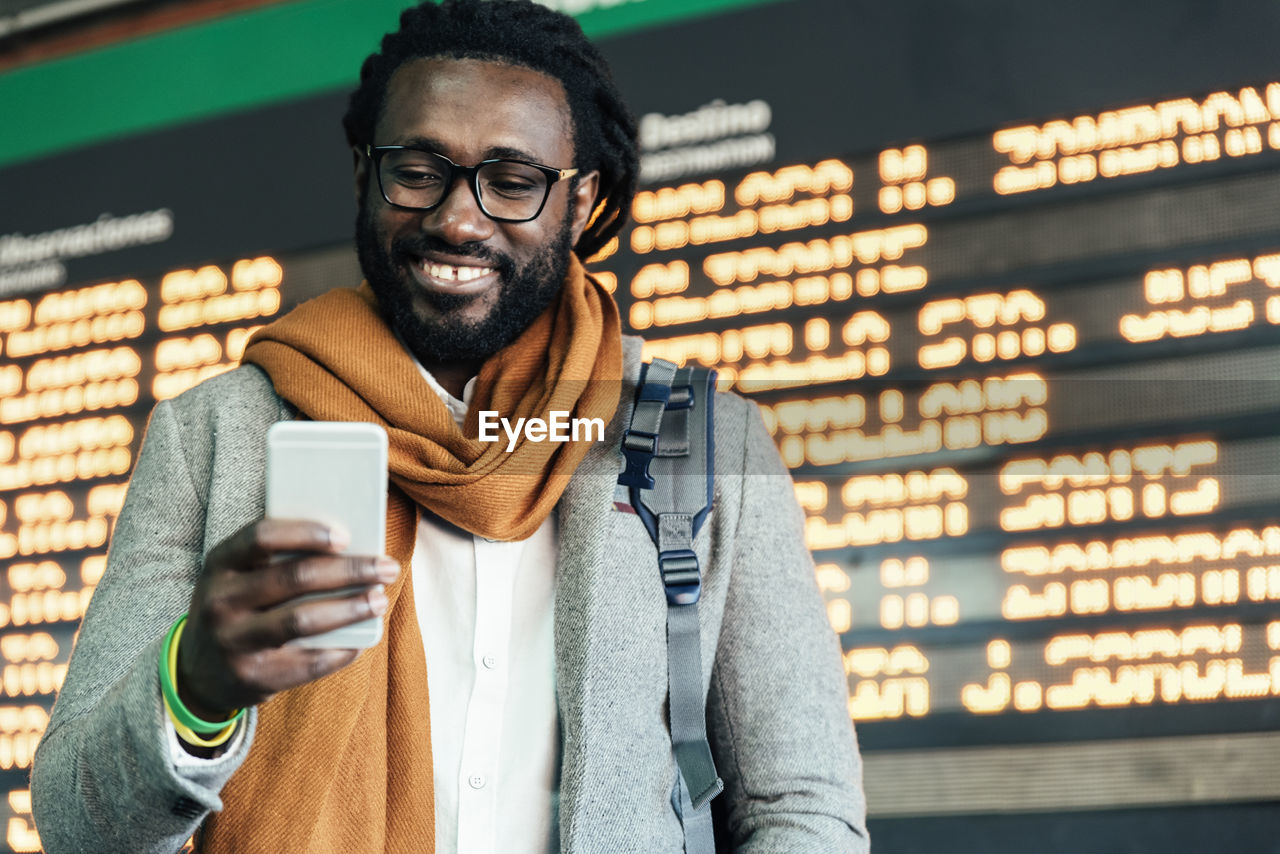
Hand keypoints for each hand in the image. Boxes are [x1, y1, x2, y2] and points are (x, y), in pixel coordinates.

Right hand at [175, 518, 397, 722]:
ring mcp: (233, 641)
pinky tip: (361, 641)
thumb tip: (350, 546)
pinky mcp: (251, 676)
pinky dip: (340, 651)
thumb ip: (276, 560)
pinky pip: (306, 662)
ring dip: (350, 608)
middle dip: (349, 570)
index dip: (306, 533)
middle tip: (386, 567)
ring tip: (379, 600)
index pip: (262, 537)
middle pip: (295, 577)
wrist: (197, 673)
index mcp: (219, 564)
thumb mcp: (238, 577)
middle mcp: (220, 601)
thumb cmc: (238, 609)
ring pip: (303, 620)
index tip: (346, 535)